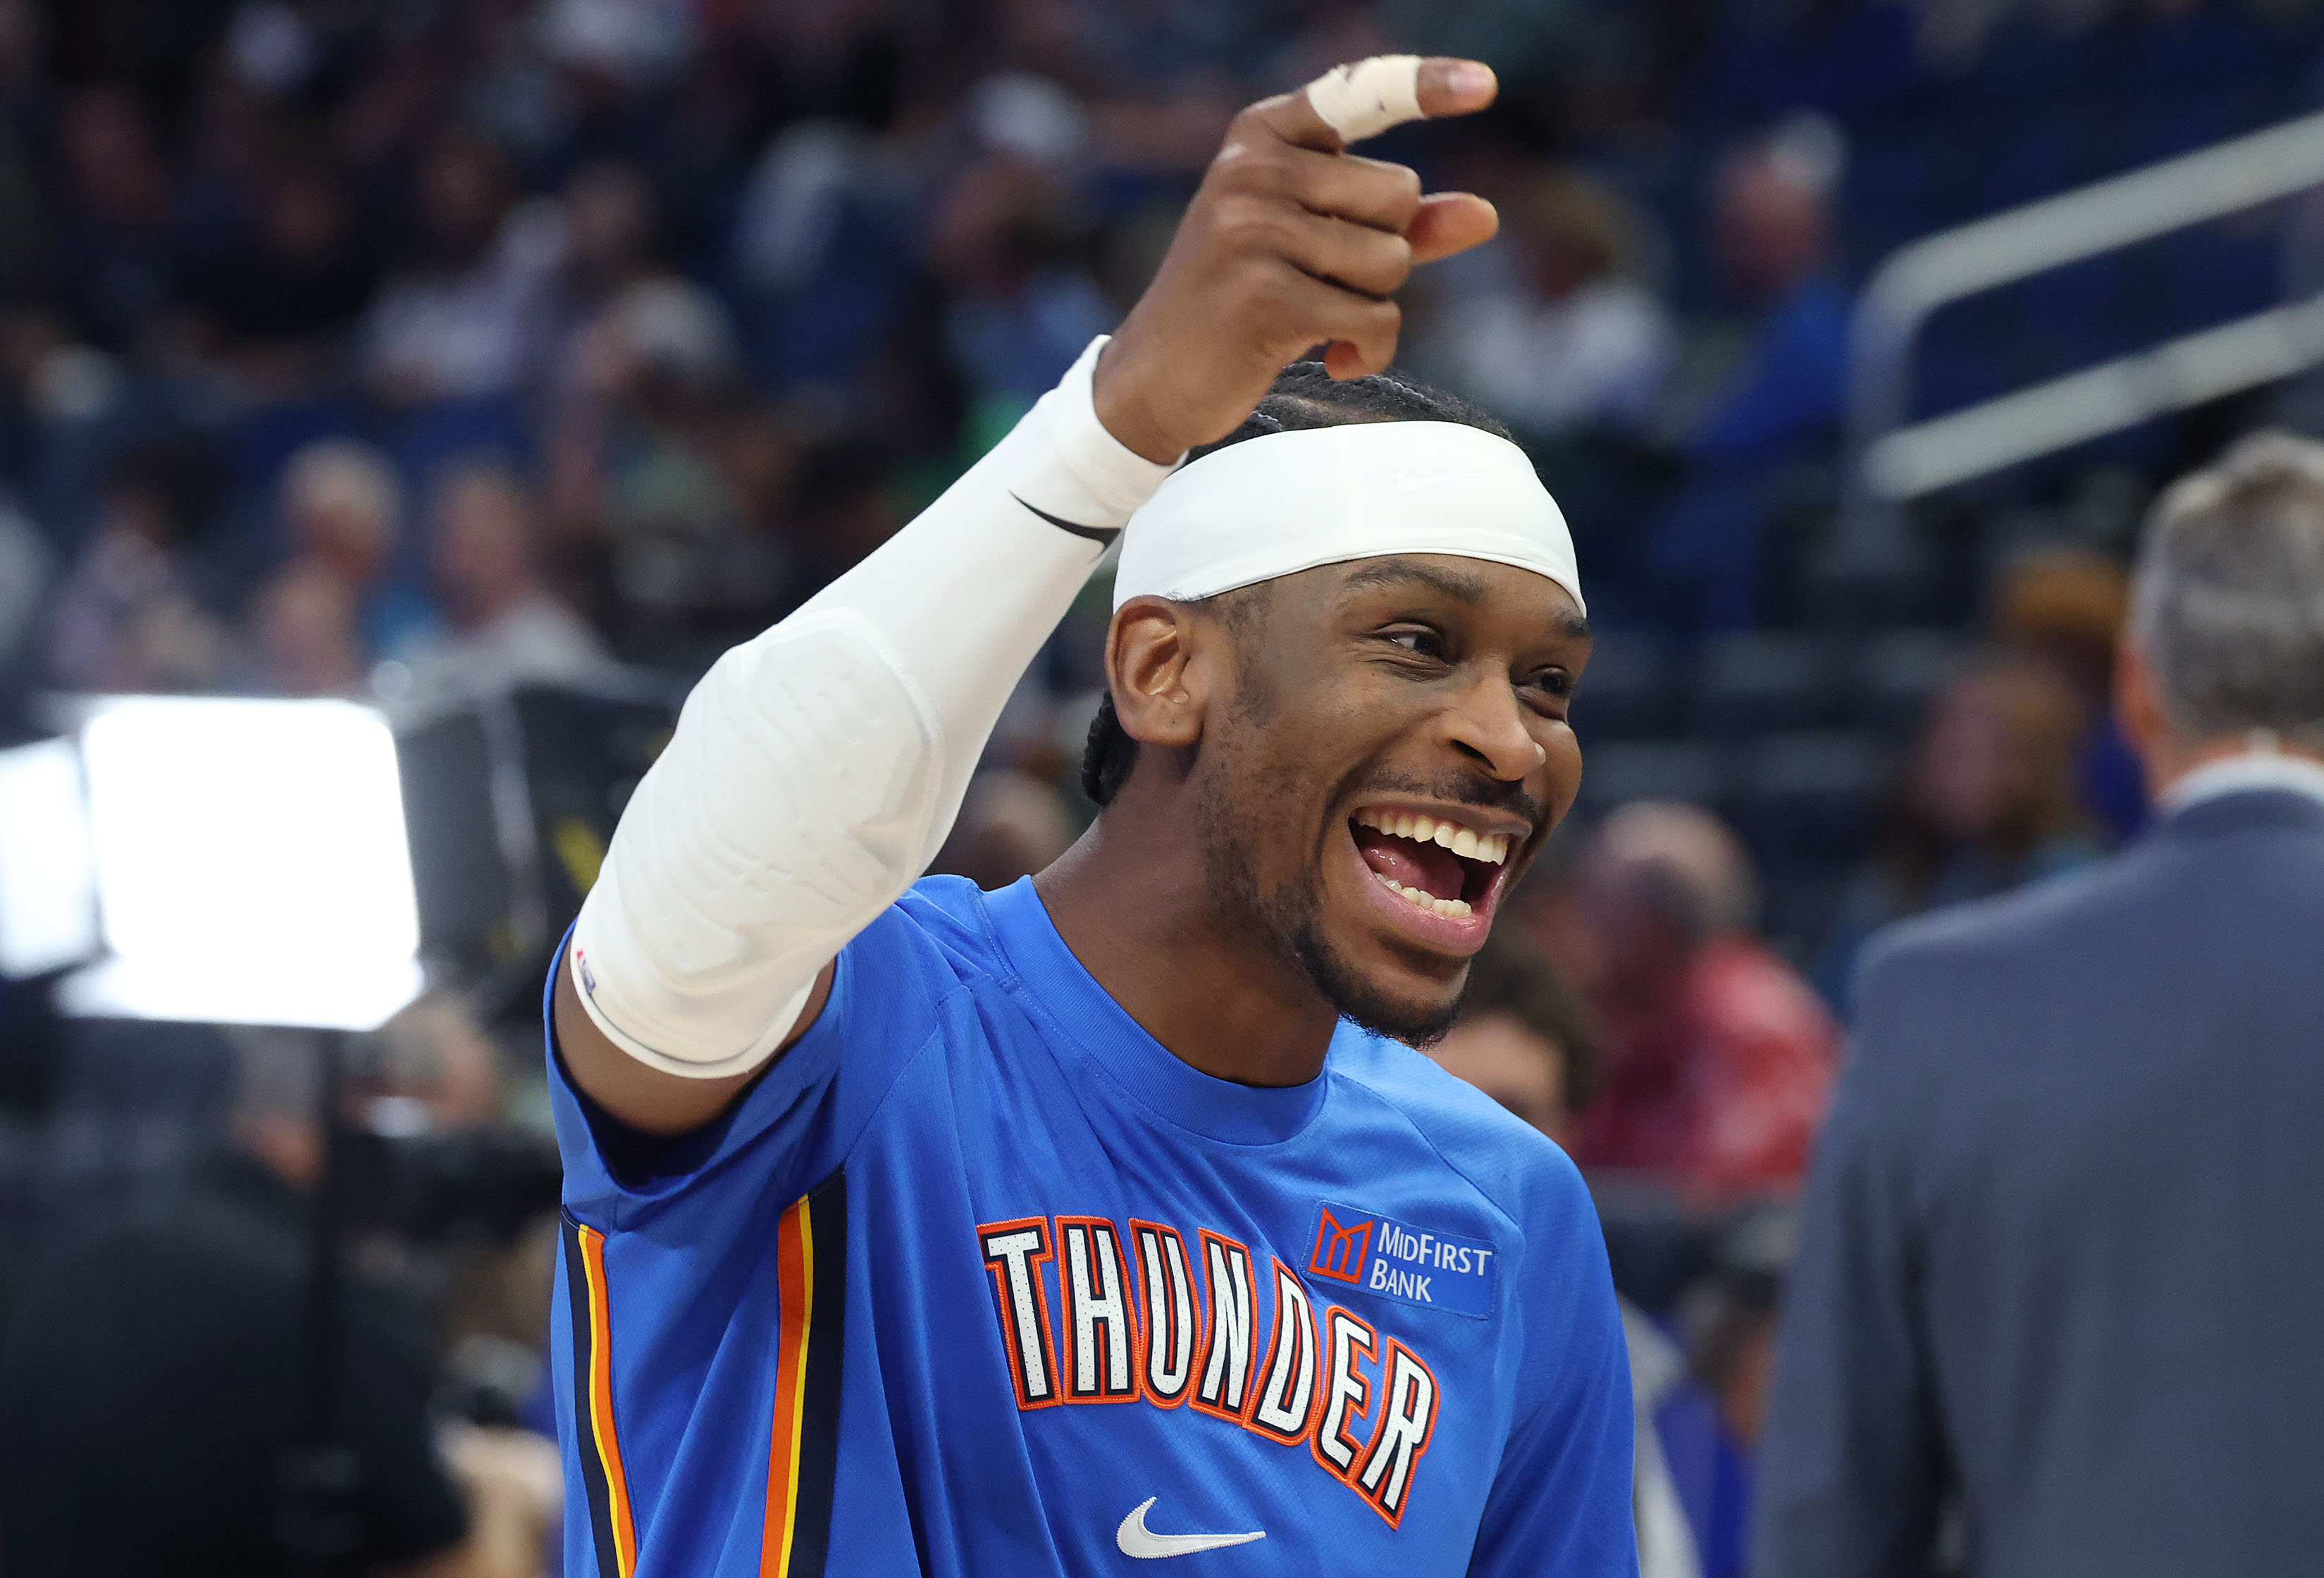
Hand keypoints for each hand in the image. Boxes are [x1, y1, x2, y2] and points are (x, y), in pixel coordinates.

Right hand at [1093, 58, 1500, 463]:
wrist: (1153, 379)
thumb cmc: (1241, 302)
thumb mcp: (1314, 247)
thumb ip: (1397, 224)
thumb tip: (1486, 215)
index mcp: (1260, 136)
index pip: (1359, 93)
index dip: (1425, 85)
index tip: (1487, 85)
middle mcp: (1252, 170)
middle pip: (1399, 195)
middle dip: (1383, 251)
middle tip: (1319, 282)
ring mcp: (1253, 231)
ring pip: (1392, 259)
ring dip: (1372, 304)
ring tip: (1312, 317)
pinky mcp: (1265, 298)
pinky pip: (1376, 318)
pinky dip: (1370, 349)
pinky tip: (1332, 359)